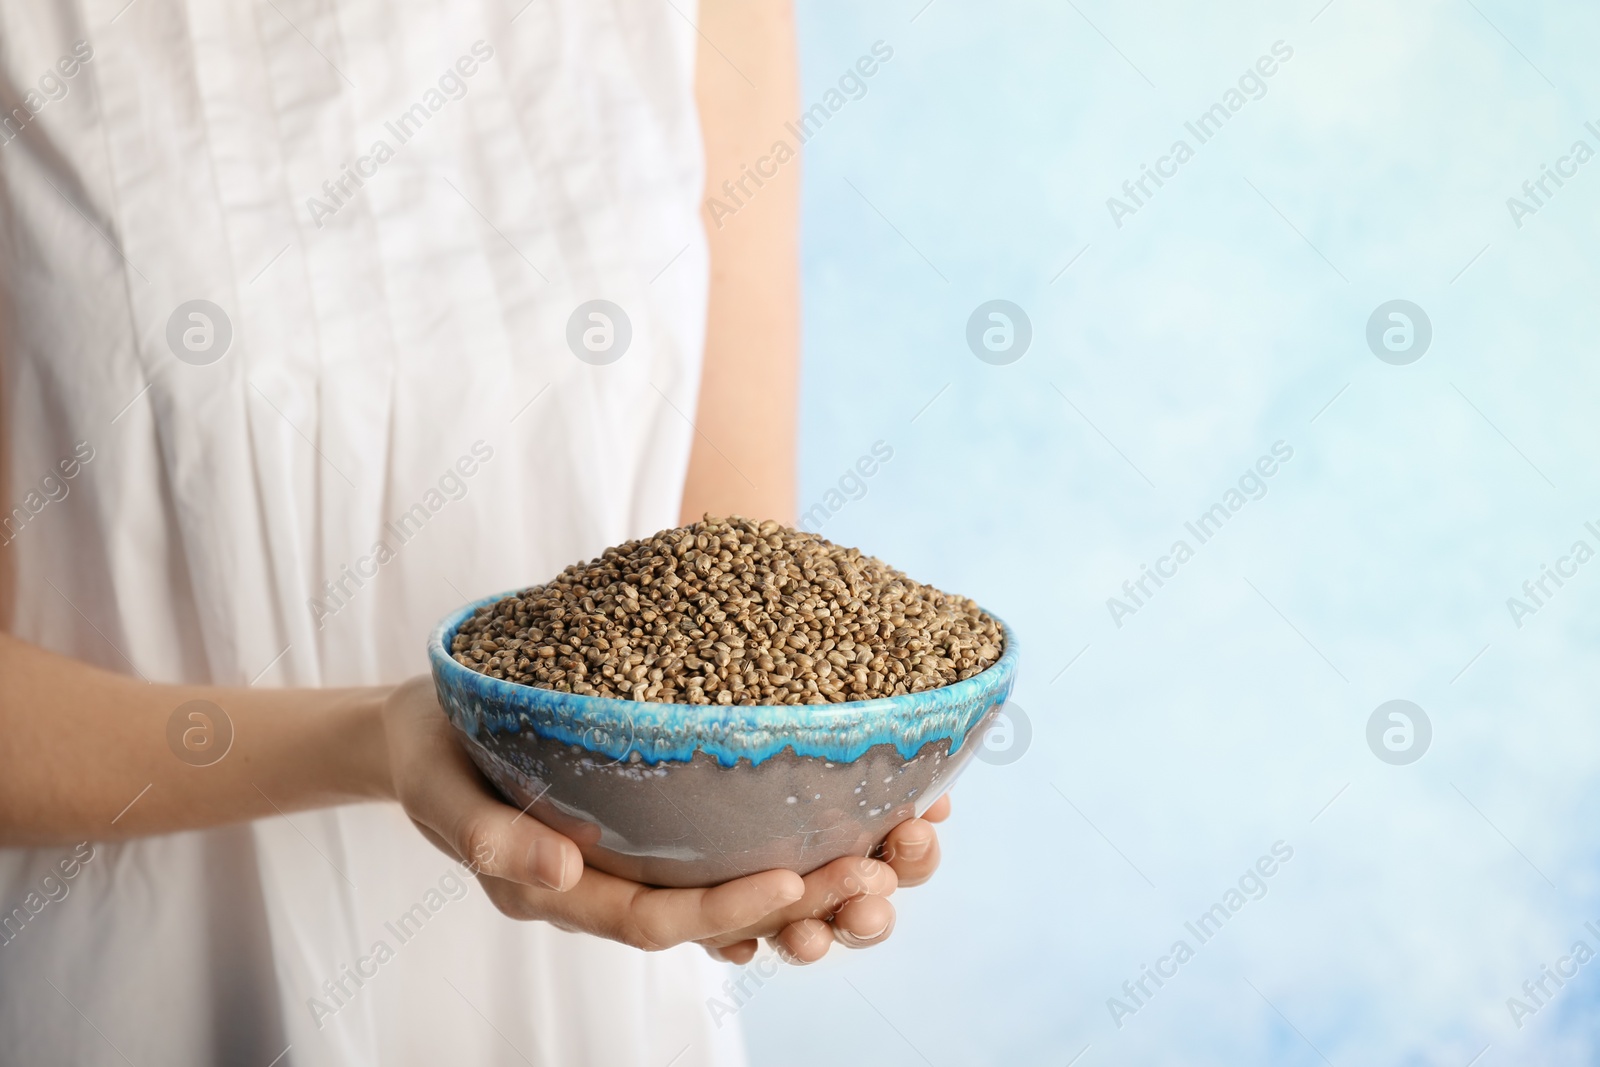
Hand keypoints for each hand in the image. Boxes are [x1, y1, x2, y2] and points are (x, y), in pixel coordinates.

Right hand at [381, 676, 948, 961]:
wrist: (430, 734)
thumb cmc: (435, 758)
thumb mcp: (444, 793)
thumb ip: (491, 837)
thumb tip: (562, 871)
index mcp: (570, 893)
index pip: (662, 917)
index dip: (729, 906)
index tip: (796, 881)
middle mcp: (621, 885)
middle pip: (725, 912)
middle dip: (807, 900)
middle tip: (884, 869)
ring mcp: (647, 856)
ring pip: (746, 884)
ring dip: (825, 876)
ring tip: (901, 846)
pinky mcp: (665, 820)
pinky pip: (739, 844)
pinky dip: (799, 838)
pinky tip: (860, 816)